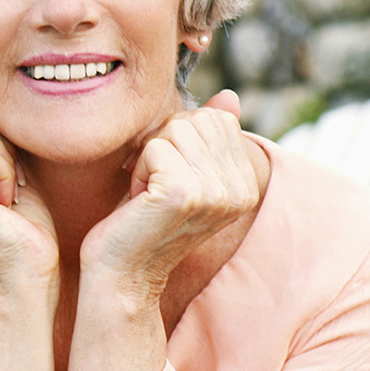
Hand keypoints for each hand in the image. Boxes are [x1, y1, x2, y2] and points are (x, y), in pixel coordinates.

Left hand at [79, 90, 259, 300]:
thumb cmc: (144, 219)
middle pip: (195, 119)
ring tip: (148, 193)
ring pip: (174, 129)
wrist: (122, 274)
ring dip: (149, 157)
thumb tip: (229, 96)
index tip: (168, 174)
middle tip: (155, 184)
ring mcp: (215, 192)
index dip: (180, 138)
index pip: (216, 119)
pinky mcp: (184, 194)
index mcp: (246, 185)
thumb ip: (209, 137)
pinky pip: (155, 146)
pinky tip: (140, 200)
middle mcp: (240, 190)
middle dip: (164, 144)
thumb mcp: (184, 172)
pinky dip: (138, 168)